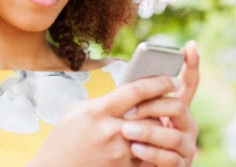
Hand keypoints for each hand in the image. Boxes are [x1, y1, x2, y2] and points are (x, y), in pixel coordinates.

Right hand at [28, 75, 180, 166]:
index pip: (136, 90)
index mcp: (97, 111)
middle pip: (150, 113)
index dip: (159, 82)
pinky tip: (144, 146)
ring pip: (150, 135)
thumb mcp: (76, 113)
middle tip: (172, 101)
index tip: (172, 79)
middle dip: (162, 108)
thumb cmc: (62, 142)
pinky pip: (144, 156)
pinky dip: (147, 149)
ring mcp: (117, 152)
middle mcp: (110, 130)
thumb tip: (126, 94)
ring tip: (156, 124)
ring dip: (155, 130)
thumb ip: (102, 102)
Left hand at [121, 40, 199, 165]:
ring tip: (126, 131)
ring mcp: (187, 146)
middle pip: (178, 107)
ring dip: (148, 131)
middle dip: (152, 107)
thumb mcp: (136, 118)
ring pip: (174, 135)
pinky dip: (151, 152)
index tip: (190, 45)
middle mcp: (187, 125)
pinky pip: (169, 158)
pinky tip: (135, 148)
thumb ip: (139, 102)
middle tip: (127, 111)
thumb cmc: (134, 140)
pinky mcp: (181, 165)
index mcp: (177, 110)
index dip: (192, 65)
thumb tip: (130, 83)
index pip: (188, 84)